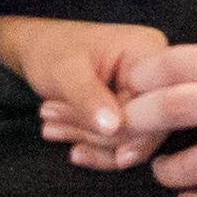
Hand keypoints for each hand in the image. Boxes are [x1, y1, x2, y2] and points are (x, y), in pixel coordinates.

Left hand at [0, 14, 171, 167]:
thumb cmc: (51, 49)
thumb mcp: (65, 70)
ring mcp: (148, 96)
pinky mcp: (135, 113)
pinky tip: (65, 140)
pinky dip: (94, 148)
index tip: (76, 132)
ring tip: (50, 126)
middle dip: (96, 135)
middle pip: (146, 127)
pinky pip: (125, 144)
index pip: (153, 104)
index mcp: (150, 51)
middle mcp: (158, 75)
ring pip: (133, 140)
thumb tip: (113, 128)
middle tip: (50, 120)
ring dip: (89, 141)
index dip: (121, 128)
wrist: (38, 49)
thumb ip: (89, 97)